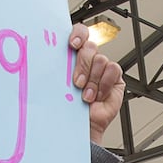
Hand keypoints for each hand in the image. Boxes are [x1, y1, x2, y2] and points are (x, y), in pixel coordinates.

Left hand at [68, 24, 125, 145]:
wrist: (82, 129)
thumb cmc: (69, 109)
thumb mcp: (60, 86)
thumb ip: (60, 69)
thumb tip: (48, 56)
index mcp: (73, 57)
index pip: (79, 34)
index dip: (78, 34)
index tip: (72, 45)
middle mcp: (89, 61)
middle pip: (90, 47)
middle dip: (82, 65)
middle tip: (77, 83)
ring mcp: (102, 69)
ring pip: (101, 59)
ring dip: (92, 80)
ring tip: (86, 96)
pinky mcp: (115, 78)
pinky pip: (113, 70)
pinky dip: (104, 84)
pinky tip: (98, 96)